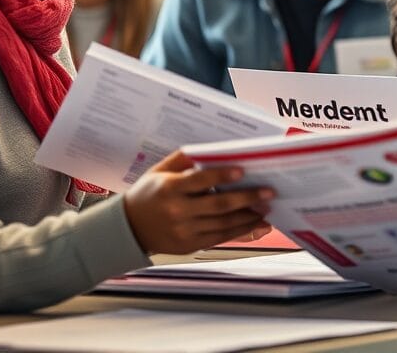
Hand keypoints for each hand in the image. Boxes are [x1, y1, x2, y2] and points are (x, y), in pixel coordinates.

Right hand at [123, 150, 275, 254]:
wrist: (128, 229)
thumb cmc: (148, 194)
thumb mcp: (159, 171)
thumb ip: (184, 160)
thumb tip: (212, 151)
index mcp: (169, 189)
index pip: (200, 181)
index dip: (222, 176)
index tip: (242, 171)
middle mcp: (177, 212)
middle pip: (218, 205)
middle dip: (247, 198)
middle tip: (269, 192)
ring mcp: (184, 231)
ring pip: (223, 224)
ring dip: (249, 216)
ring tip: (267, 207)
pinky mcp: (190, 245)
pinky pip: (220, 237)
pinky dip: (240, 231)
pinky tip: (255, 223)